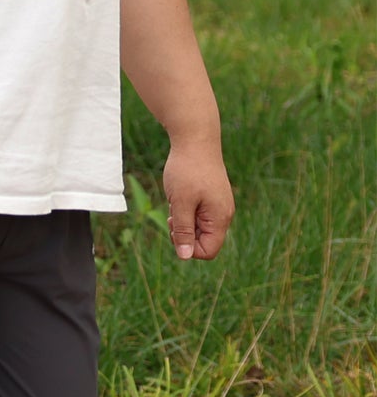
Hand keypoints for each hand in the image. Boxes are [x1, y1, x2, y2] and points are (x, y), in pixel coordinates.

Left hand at [163, 138, 232, 259]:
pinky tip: (179, 195)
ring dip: (182, 220)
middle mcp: (223, 214)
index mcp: (219, 218)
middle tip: (173, 213)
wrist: (195, 140)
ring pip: (197, 227)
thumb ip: (183, 230)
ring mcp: (217, 205)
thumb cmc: (187, 171)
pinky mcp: (211, 197)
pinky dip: (184, 209)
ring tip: (176, 201)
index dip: (188, 247)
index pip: (208, 251)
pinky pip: (196, 214)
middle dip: (183, 232)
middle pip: (202, 241)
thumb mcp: (180, 203)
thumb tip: (185, 256)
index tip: (174, 227)